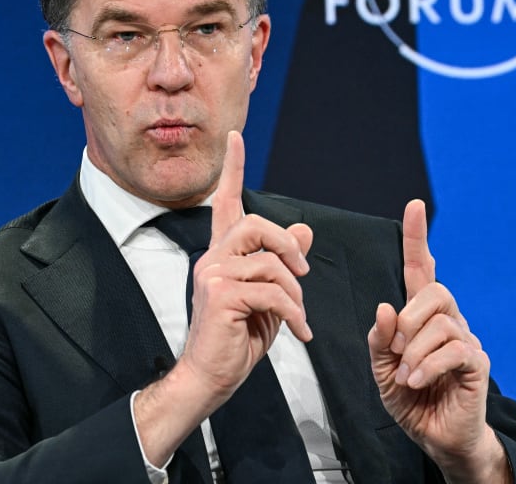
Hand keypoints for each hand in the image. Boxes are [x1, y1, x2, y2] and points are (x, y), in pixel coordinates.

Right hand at [181, 130, 313, 399]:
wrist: (210, 378)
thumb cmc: (237, 340)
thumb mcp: (269, 298)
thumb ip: (283, 264)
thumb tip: (306, 230)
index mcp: (222, 255)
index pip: (225, 202)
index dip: (233, 169)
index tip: (236, 137)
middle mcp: (213, 258)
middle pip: (256, 223)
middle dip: (288, 245)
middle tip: (303, 274)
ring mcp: (213, 274)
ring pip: (270, 261)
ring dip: (295, 291)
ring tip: (298, 317)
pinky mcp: (220, 295)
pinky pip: (272, 291)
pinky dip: (294, 313)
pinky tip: (299, 332)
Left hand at [367, 200, 509, 482]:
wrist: (437, 438)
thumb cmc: (413, 400)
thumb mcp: (382, 371)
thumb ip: (380, 340)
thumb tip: (386, 308)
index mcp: (422, 318)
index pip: (423, 269)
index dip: (418, 238)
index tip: (415, 207)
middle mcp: (448, 321)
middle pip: (435, 291)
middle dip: (408, 320)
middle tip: (396, 353)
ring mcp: (466, 340)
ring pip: (441, 323)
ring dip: (414, 352)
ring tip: (408, 377)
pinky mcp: (477, 363)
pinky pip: (454, 349)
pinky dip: (429, 366)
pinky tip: (419, 382)